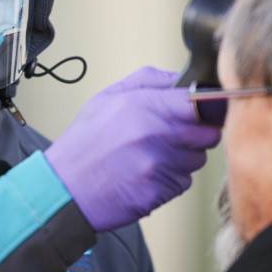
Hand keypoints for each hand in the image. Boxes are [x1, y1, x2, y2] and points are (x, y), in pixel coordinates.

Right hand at [45, 66, 221, 231]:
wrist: (65, 188)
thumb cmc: (85, 142)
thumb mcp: (108, 97)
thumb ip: (149, 80)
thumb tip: (182, 80)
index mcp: (143, 105)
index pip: (201, 102)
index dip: (207, 107)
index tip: (202, 110)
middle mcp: (155, 134)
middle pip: (207, 134)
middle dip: (195, 134)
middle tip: (172, 136)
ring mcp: (158, 165)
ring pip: (196, 160)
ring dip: (182, 158)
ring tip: (150, 156)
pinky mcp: (160, 191)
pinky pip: (182, 183)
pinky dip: (170, 180)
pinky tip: (145, 175)